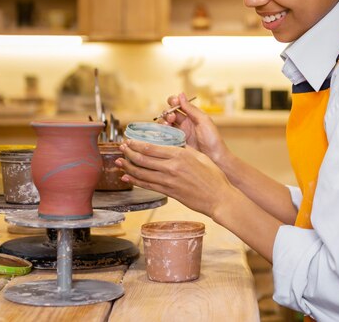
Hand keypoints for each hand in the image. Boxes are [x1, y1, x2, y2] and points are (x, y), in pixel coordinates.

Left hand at [117, 138, 233, 217]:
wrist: (218, 197)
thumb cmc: (213, 176)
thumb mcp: (200, 156)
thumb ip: (184, 149)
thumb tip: (172, 144)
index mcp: (179, 155)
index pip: (151, 148)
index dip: (136, 144)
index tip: (129, 140)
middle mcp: (171, 168)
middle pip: (142, 159)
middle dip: (129, 153)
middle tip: (121, 148)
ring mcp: (168, 181)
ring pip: (141, 173)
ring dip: (128, 167)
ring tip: (119, 162)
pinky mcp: (169, 193)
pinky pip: (148, 185)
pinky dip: (135, 181)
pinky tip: (127, 177)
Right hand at [160, 93, 229, 166]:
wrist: (215, 158)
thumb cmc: (212, 139)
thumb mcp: (204, 121)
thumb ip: (191, 109)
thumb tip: (181, 94)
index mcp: (191, 116)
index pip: (178, 104)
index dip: (173, 101)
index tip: (174, 101)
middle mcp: (184, 124)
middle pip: (169, 113)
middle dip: (168, 112)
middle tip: (172, 117)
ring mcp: (178, 133)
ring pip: (165, 123)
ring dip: (164, 121)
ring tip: (168, 124)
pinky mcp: (175, 143)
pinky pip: (164, 135)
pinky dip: (162, 132)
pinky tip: (164, 132)